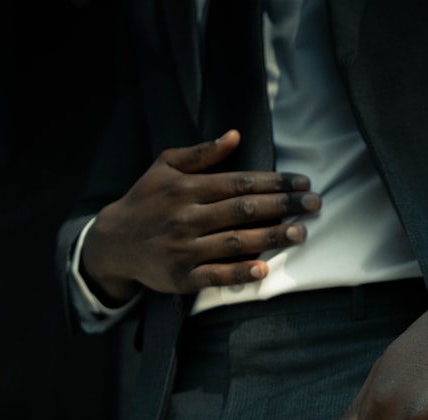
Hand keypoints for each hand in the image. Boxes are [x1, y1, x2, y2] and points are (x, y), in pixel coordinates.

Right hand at [80, 129, 320, 304]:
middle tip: (314, 205)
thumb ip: (201, 154)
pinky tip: (263, 268)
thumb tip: (235, 136)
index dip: (274, 183)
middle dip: (282, 206)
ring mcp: (184, 248)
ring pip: (235, 241)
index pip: (239, 183)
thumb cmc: (147, 200)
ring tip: (301, 233)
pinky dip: (239, 272)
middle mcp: (187, 217)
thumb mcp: (165, 167)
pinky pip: (215, 274)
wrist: (113, 243)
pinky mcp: (182, 276)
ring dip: (272, 237)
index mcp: (187, 188)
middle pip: (243, 210)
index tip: (303, 184)